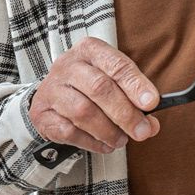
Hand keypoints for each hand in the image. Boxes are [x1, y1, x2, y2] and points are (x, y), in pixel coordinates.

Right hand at [29, 37, 160, 154]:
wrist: (52, 95)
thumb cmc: (89, 87)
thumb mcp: (113, 82)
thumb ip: (134, 100)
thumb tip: (150, 125)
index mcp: (90, 50)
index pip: (116, 65)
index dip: (135, 85)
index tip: (152, 103)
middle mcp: (68, 65)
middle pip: (99, 88)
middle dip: (125, 114)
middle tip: (141, 131)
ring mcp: (52, 89)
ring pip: (83, 111)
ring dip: (108, 131)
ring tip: (121, 140)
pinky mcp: (42, 113)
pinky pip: (69, 131)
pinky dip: (91, 142)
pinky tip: (103, 144)